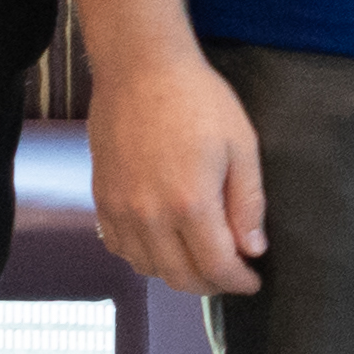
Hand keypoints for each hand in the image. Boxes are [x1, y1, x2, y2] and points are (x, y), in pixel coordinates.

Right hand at [93, 47, 269, 295]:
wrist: (140, 69)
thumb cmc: (198, 100)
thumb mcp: (242, 145)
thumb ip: (248, 203)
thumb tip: (252, 249)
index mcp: (190, 204)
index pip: (216, 267)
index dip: (238, 281)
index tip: (252, 280)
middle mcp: (149, 216)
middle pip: (180, 277)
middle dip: (211, 284)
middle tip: (230, 273)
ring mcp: (120, 210)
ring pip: (147, 268)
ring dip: (177, 273)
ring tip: (199, 258)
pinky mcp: (101, 199)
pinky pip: (120, 248)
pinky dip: (144, 257)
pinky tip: (162, 243)